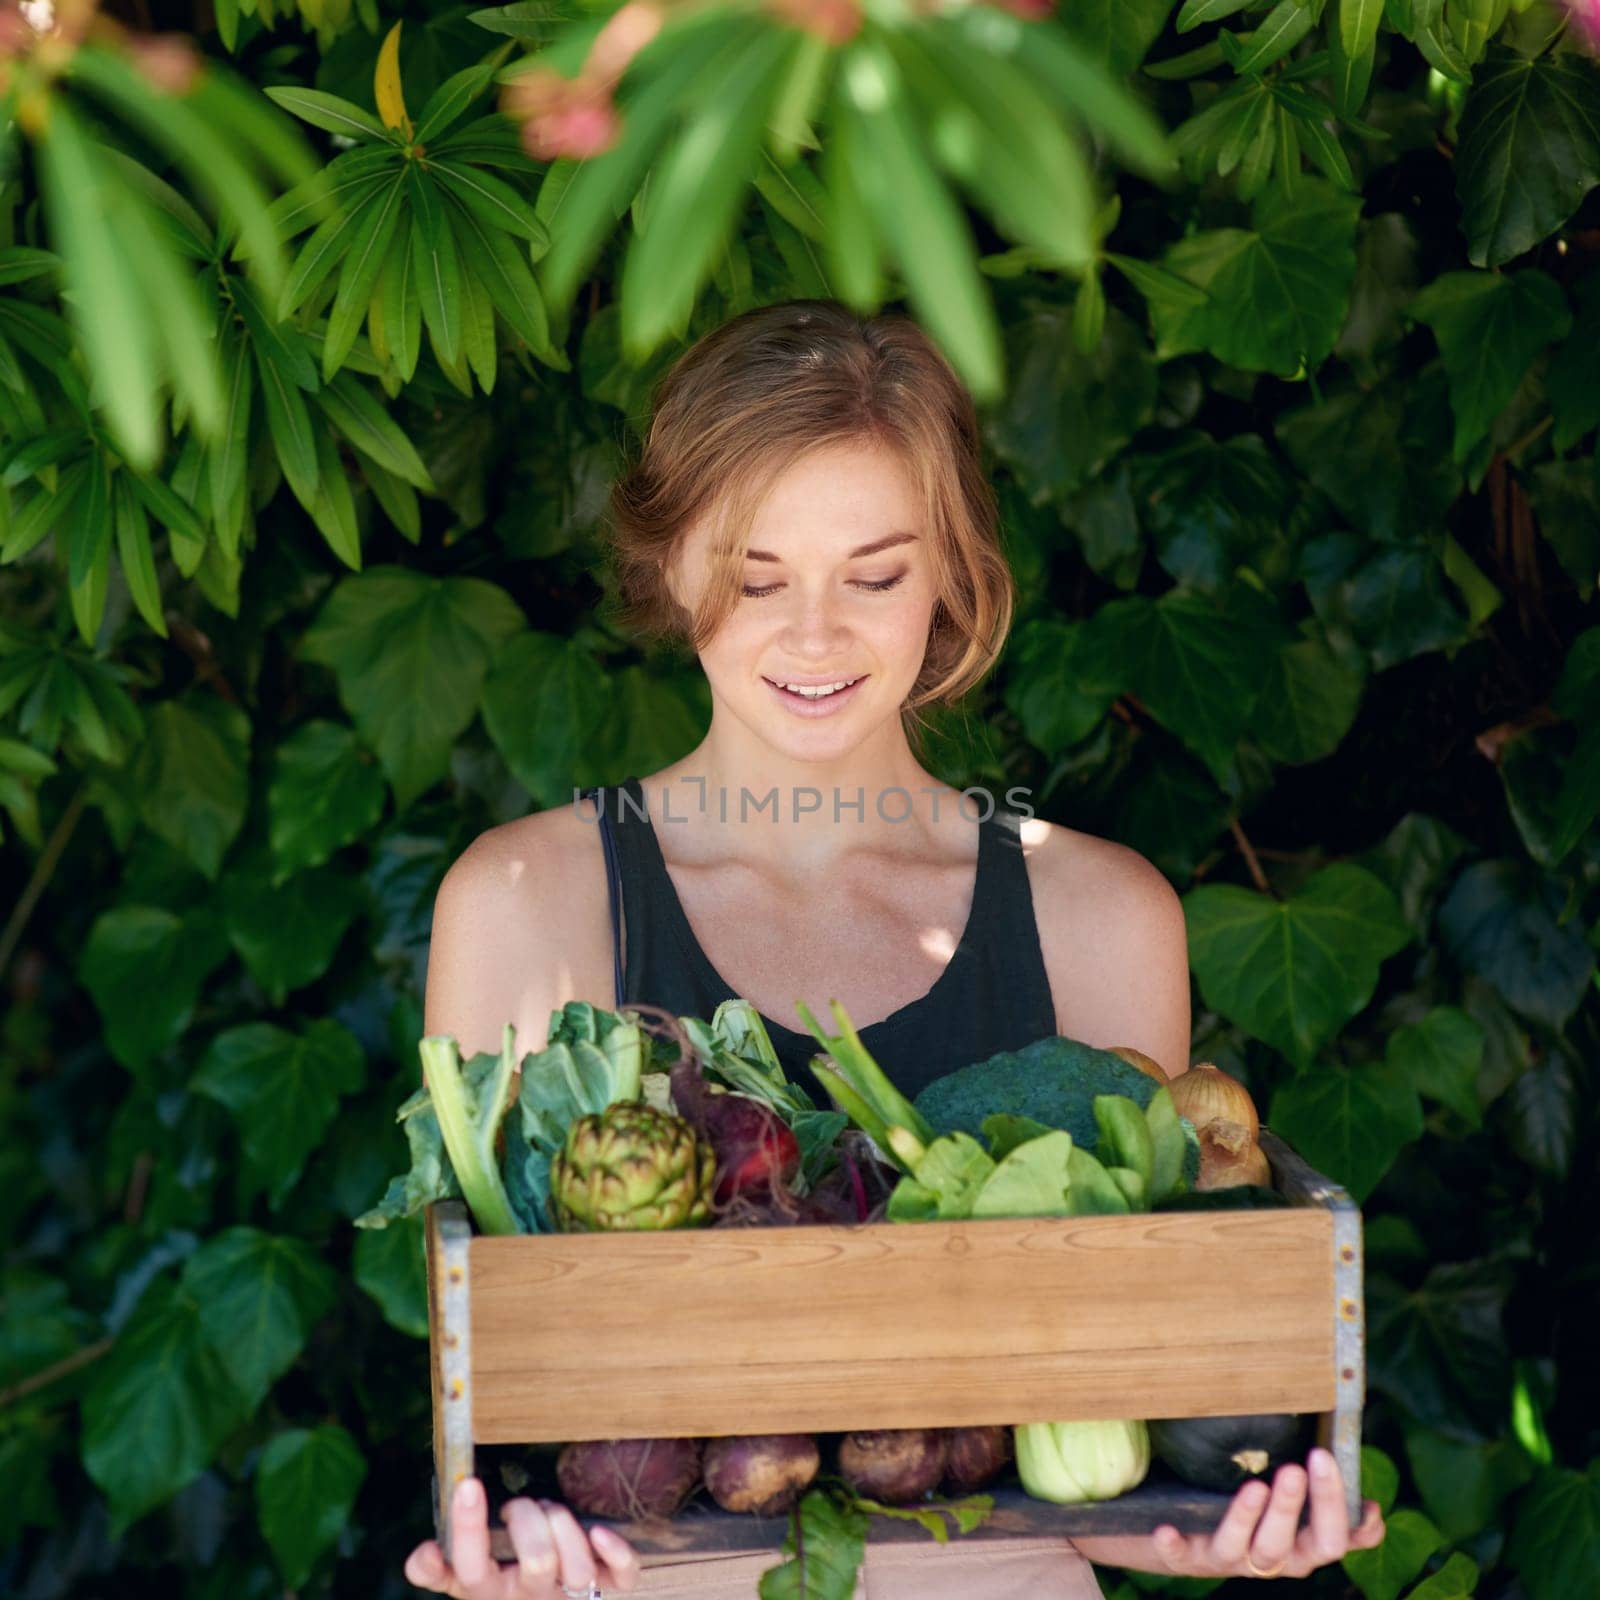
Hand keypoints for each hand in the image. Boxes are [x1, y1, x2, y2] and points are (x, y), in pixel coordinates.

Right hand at [405, 1476, 640, 1596]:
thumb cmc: (506, 1577)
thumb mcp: (471, 1574)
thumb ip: (443, 1568)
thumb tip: (423, 1557)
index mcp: (489, 1593)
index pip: (471, 1572)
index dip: (467, 1531)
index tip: (468, 1484)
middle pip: (537, 1565)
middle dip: (530, 1519)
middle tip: (521, 1505)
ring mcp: (570, 1598)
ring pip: (579, 1571)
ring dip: (567, 1527)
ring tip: (552, 1513)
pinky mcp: (609, 1592)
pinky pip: (622, 1577)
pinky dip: (615, 1552)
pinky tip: (600, 1532)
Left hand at [1150, 1447, 1384, 1578]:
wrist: (1188, 1537)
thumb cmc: (1250, 1517)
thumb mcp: (1293, 1516)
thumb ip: (1329, 1512)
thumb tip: (1374, 1510)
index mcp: (1299, 1548)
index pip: (1331, 1539)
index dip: (1336, 1505)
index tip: (1328, 1459)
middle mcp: (1268, 1560)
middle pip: (1289, 1546)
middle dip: (1294, 1509)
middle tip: (1297, 1468)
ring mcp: (1228, 1560)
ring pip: (1245, 1550)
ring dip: (1249, 1519)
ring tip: (1253, 1486)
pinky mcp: (1190, 1558)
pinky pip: (1182, 1558)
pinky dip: (1176, 1547)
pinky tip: (1167, 1529)